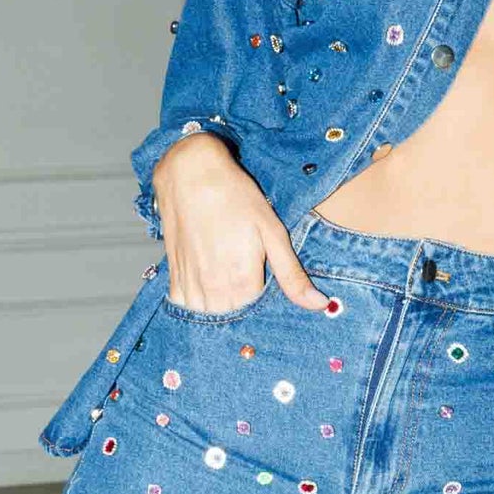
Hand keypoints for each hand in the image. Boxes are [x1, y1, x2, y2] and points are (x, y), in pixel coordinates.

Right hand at [153, 134, 328, 313]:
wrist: (191, 172)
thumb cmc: (236, 197)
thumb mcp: (273, 232)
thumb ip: (292, 275)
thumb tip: (319, 304)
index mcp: (243, 282)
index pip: (258, 318)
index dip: (267, 313)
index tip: (270, 300)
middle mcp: (214, 289)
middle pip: (232, 322)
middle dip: (243, 316)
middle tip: (251, 295)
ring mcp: (191, 283)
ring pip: (207, 317)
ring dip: (219, 312)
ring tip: (230, 295)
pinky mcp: (173, 274)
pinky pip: (182, 305)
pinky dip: (194, 306)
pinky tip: (206, 292)